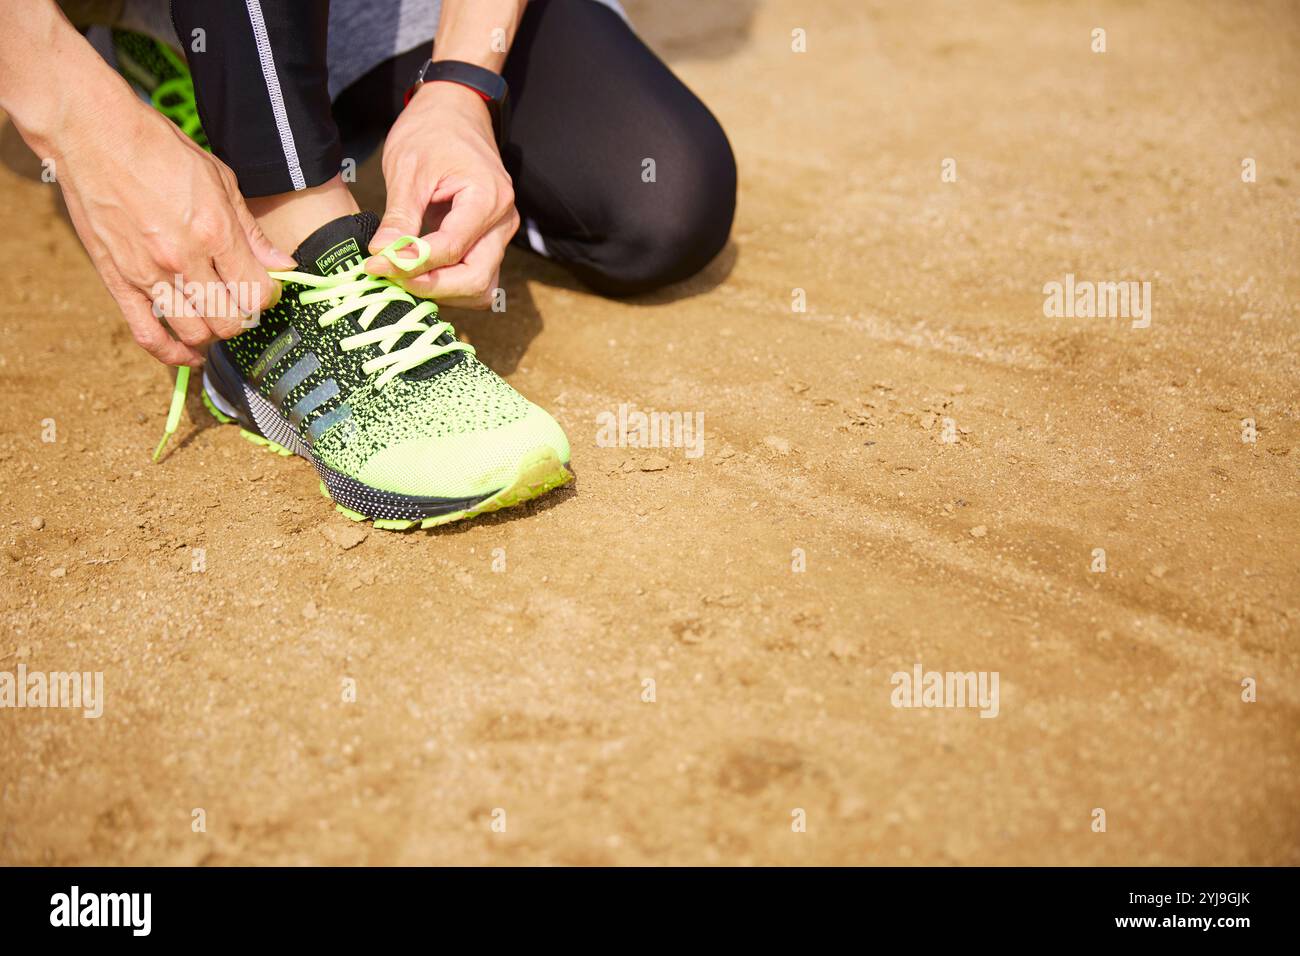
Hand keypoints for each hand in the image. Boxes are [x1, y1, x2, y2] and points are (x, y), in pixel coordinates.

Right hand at [52, 94, 294, 365]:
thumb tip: (283, 264)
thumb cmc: (158, 148)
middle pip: (229, 320)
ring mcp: (147, 273)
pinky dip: (172, 354)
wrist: (92, 134)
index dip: (268, 297)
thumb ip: (251, 230)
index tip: (266, 289)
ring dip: (213, 335)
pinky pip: (147, 335)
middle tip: (241, 304)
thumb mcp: (220, 179)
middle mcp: (182, 258)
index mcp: (214, 231)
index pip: (257, 293)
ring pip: (194, 333)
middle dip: (243, 318)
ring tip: (216, 319)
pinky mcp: (117, 280)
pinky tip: (189, 354)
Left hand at [366, 80, 518, 308]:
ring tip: (404, 277)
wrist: (456, 112)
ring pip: (481, 286)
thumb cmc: (431, 132)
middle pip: (476, 280)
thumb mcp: (407, 169)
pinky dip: (450, 283)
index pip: (451, 249)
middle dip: (433, 287)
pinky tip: (420, 274)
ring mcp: (501, 233)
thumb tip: (381, 255)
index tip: (375, 265)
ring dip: (444, 291)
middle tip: (392, 279)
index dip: (411, 265)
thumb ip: (399, 217)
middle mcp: (503, 221)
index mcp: (487, 198)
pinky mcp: (491, 240)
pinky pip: (477, 275)